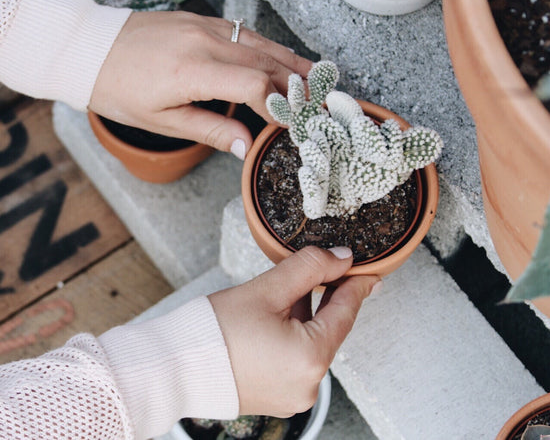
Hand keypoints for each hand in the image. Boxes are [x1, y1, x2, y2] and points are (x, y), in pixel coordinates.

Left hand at [89, 12, 311, 157]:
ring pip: (261, 43)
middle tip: (320, 101)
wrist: (89, 48)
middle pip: (267, 61)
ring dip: (291, 61)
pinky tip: (282, 58)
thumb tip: (248, 146)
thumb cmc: (120, 89)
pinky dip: (269, 47)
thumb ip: (211, 131)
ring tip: (317, 77)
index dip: (280, 105)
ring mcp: (204, 25)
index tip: (293, 123)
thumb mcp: (163, 121)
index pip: (256, 84)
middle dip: (297, 83)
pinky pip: (246, 32)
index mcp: (193, 71)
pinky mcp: (201, 20)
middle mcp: (205, 41)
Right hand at [208, 246, 380, 416]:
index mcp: (311, 358)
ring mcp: (293, 394)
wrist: (175, 366)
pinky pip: (297, 359)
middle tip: (322, 268)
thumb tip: (342, 257)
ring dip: (306, 315)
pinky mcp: (278, 396)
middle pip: (329, 328)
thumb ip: (311, 268)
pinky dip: (294, 335)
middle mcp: (308, 385)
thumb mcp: (268, 289)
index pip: (346, 312)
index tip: (367, 269)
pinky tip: (279, 315)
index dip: (356, 285)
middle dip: (325, 296)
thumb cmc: (216, 330)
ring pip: (312, 342)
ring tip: (289, 290)